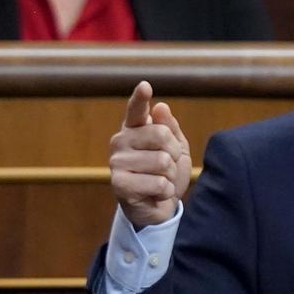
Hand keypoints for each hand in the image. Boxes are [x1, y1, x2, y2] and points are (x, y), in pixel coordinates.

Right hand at [109, 81, 191, 227]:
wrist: (159, 207)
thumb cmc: (166, 174)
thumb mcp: (177, 149)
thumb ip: (171, 128)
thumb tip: (161, 107)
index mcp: (135, 129)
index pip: (137, 110)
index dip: (140, 99)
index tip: (145, 86)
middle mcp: (121, 141)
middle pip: (162, 135)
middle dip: (174, 154)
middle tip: (168, 167)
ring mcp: (117, 162)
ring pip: (162, 162)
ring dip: (170, 176)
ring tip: (160, 181)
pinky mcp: (119, 184)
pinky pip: (158, 183)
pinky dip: (165, 191)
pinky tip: (155, 194)